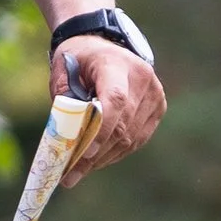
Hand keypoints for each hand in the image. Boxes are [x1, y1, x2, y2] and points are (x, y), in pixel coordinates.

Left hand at [52, 38, 165, 187]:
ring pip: (130, 138)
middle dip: (95, 153)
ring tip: (78, 171)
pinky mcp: (158, 108)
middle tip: (70, 174)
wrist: (105, 45)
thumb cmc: (79, 58)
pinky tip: (96, 161)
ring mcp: (154, 94)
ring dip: (103, 158)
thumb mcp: (62, 70)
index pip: (114, 100)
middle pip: (121, 125)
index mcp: (116, 64)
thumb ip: (63, 99)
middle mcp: (142, 78)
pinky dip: (116, 152)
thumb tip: (64, 138)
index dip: (101, 129)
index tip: (83, 152)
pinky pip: (137, 139)